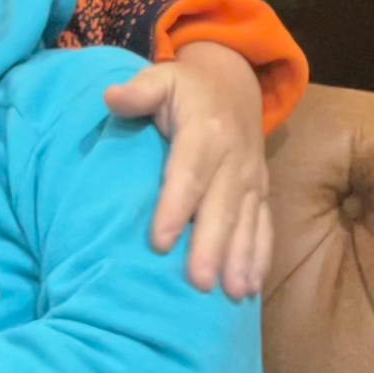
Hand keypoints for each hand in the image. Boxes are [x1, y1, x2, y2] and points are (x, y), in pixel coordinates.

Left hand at [104, 42, 269, 299]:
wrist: (235, 83)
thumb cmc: (186, 88)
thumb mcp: (161, 77)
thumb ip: (139, 90)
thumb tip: (109, 96)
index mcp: (205, 131)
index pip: (188, 173)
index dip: (175, 207)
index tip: (159, 242)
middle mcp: (234, 157)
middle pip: (220, 206)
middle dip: (210, 246)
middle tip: (199, 283)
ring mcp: (251, 177)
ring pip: (246, 222)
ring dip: (240, 259)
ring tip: (231, 294)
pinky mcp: (262, 191)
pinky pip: (264, 225)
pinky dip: (260, 256)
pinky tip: (251, 288)